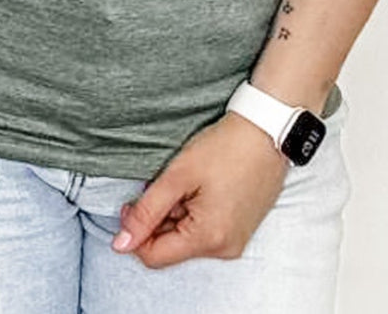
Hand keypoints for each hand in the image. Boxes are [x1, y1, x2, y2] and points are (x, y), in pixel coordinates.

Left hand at [111, 112, 289, 268]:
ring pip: (187, 237)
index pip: (154, 256)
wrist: (266, 130)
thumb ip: (147, 211)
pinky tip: (200, 186)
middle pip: (171, 246)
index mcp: (209, 239)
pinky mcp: (241, 228)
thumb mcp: (178, 175)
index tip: (132, 202)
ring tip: (185, 181)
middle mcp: (225, 248)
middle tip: (160, 184)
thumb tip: (121, 244)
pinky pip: (205, 230)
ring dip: (176, 212)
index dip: (135, 231)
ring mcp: (236, 240)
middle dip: (157, 218)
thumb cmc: (225, 148)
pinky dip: (193, 211)